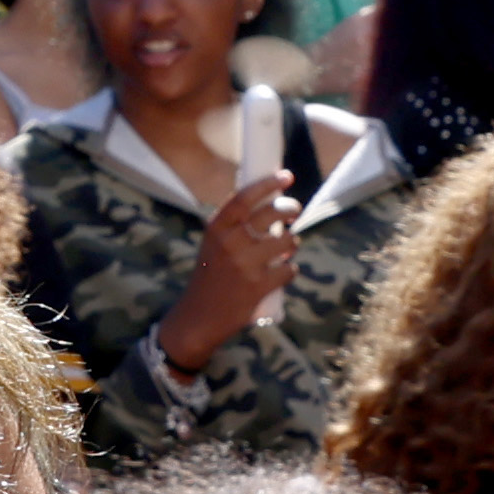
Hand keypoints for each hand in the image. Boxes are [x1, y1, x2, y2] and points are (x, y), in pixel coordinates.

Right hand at [156, 166, 312, 369]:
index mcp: (216, 228)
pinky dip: (290, 269)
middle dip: (290, 207)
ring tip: (287, 247)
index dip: (268, 183)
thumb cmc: (210, 276)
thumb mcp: (213, 245)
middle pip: (272, 213)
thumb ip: (234, 225)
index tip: (286, 175)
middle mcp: (230, 242)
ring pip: (287, 240)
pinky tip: (283, 272)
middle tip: (295, 209)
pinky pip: (289, 269)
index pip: (244, 197)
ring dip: (292, 242)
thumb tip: (269, 202)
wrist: (198, 317)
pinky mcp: (259, 287)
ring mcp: (245, 265)